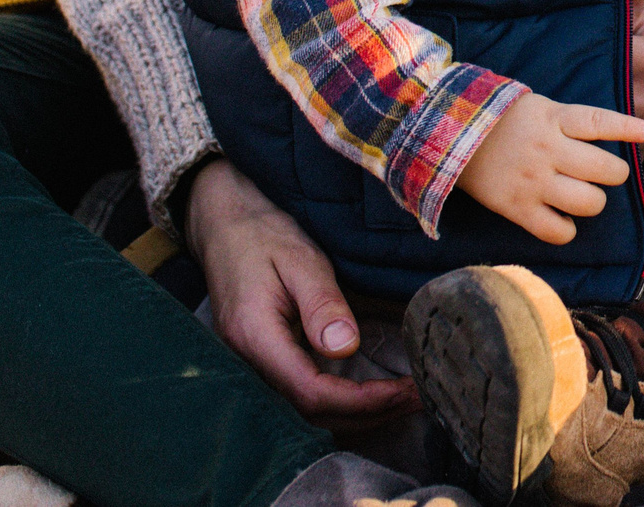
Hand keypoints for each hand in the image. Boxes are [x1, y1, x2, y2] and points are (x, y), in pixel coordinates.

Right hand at [183, 156, 417, 425]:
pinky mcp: (263, 363)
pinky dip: (339, 403)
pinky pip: (301, 396)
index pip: (311, 392)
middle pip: (310, 414)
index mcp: (255, 338)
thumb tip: (347, 347)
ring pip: (305, 413)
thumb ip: (322, 304)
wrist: (225, 228)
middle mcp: (248, 364)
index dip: (360, 400)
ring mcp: (252, 367)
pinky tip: (371, 395)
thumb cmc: (263, 237)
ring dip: (357, 415)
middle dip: (368, 414)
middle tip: (418, 398)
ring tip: (404, 400)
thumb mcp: (300, 260)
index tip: (403, 390)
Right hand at [456, 93, 643, 243]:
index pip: (597, 122)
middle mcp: (547, 150)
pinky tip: (562, 219)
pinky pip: (558, 231)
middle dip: (614, 173)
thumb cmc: (501, 121)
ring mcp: (532, 181)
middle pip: (604, 170)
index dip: (625, 127)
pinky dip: (567, 230)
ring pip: (589, 202)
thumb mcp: (538, 107)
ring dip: (594, 201)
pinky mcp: (516, 208)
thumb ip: (569, 122)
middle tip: (604, 173)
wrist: (447, 136)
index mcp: (553, 119)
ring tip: (583, 195)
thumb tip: (609, 137)